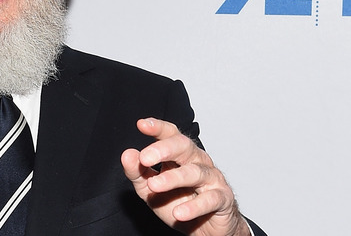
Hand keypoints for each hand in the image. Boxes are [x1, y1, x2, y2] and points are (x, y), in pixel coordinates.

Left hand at [121, 118, 249, 235]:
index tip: (141, 124)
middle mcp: (197, 160)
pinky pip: (210, 199)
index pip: (170, 134)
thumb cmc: (178, 202)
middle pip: (184, 146)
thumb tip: (127, 155)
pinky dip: (194, 206)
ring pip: (195, 172)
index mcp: (180, 154)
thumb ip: (138, 172)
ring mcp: (212, 178)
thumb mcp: (150, 188)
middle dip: (164, 149)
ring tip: (154, 185)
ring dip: (173, 178)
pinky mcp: (223, 198)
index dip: (158, 128)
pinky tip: (179, 212)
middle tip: (145, 158)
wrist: (205, 228)